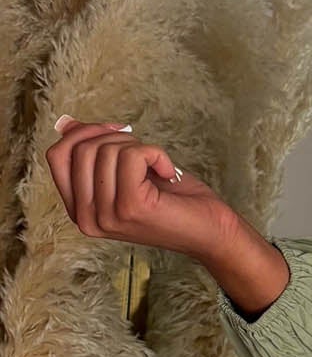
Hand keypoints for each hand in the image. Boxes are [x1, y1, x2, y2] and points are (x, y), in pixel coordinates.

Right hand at [45, 116, 238, 263]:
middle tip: (145, 153)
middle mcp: (86, 218)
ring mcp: (106, 215)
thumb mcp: (126, 171)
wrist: (211, 231)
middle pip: (80, 149)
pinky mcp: (131, 207)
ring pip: (106, 151)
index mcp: (79, 210)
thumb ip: (96, 152)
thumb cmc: (172, 201)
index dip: (84, 133)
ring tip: (157, 168)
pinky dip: (156, 153)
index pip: (56, 156)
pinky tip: (169, 172)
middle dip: (115, 138)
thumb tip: (66, 124)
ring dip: (139, 147)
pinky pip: (132, 156)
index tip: (116, 132)